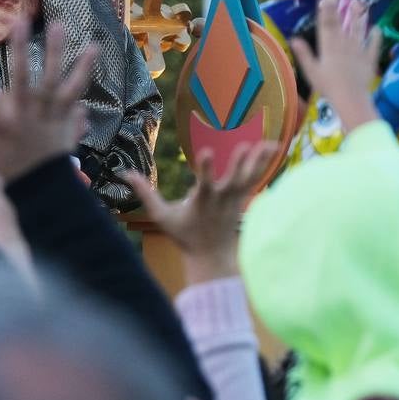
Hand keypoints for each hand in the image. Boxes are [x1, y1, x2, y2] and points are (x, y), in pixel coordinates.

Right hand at [0, 18, 93, 181]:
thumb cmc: (5, 157)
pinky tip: (93, 48)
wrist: (39, 185)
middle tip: (20, 22)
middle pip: (22, 79)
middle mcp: (23, 115)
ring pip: (53, 81)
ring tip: (58, 25)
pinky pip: (76, 90)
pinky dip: (84, 70)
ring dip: (56, 53)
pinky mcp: (65, 115)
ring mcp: (47, 114)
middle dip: (20, 50)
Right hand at [120, 142, 277, 283]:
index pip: (204, 183)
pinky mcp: (242, 199)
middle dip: (238, 165)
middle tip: (246, 146)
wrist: (211, 256)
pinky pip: (255, 178)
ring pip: (249, 178)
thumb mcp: (161, 216)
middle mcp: (221, 200)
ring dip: (259, 161)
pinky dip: (263, 163)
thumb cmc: (184, 235)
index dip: (206, 168)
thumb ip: (145, 194)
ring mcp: (235, 200)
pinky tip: (273, 147)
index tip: (207, 151)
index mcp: (201, 202)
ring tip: (270, 143)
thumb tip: (125, 173)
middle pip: (233, 181)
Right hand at [289, 0, 380, 134]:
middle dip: (342, 8)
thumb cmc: (328, 86)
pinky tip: (376, 29)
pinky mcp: (369, 59)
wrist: (351, 98)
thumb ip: (304, 54)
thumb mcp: (311, 71)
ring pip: (359, 30)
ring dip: (359, 17)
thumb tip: (294, 38)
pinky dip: (375, 36)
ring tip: (360, 5)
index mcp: (329, 46)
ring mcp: (358, 50)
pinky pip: (373, 45)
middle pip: (343, 23)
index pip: (327, 23)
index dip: (327, 9)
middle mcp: (344, 44)